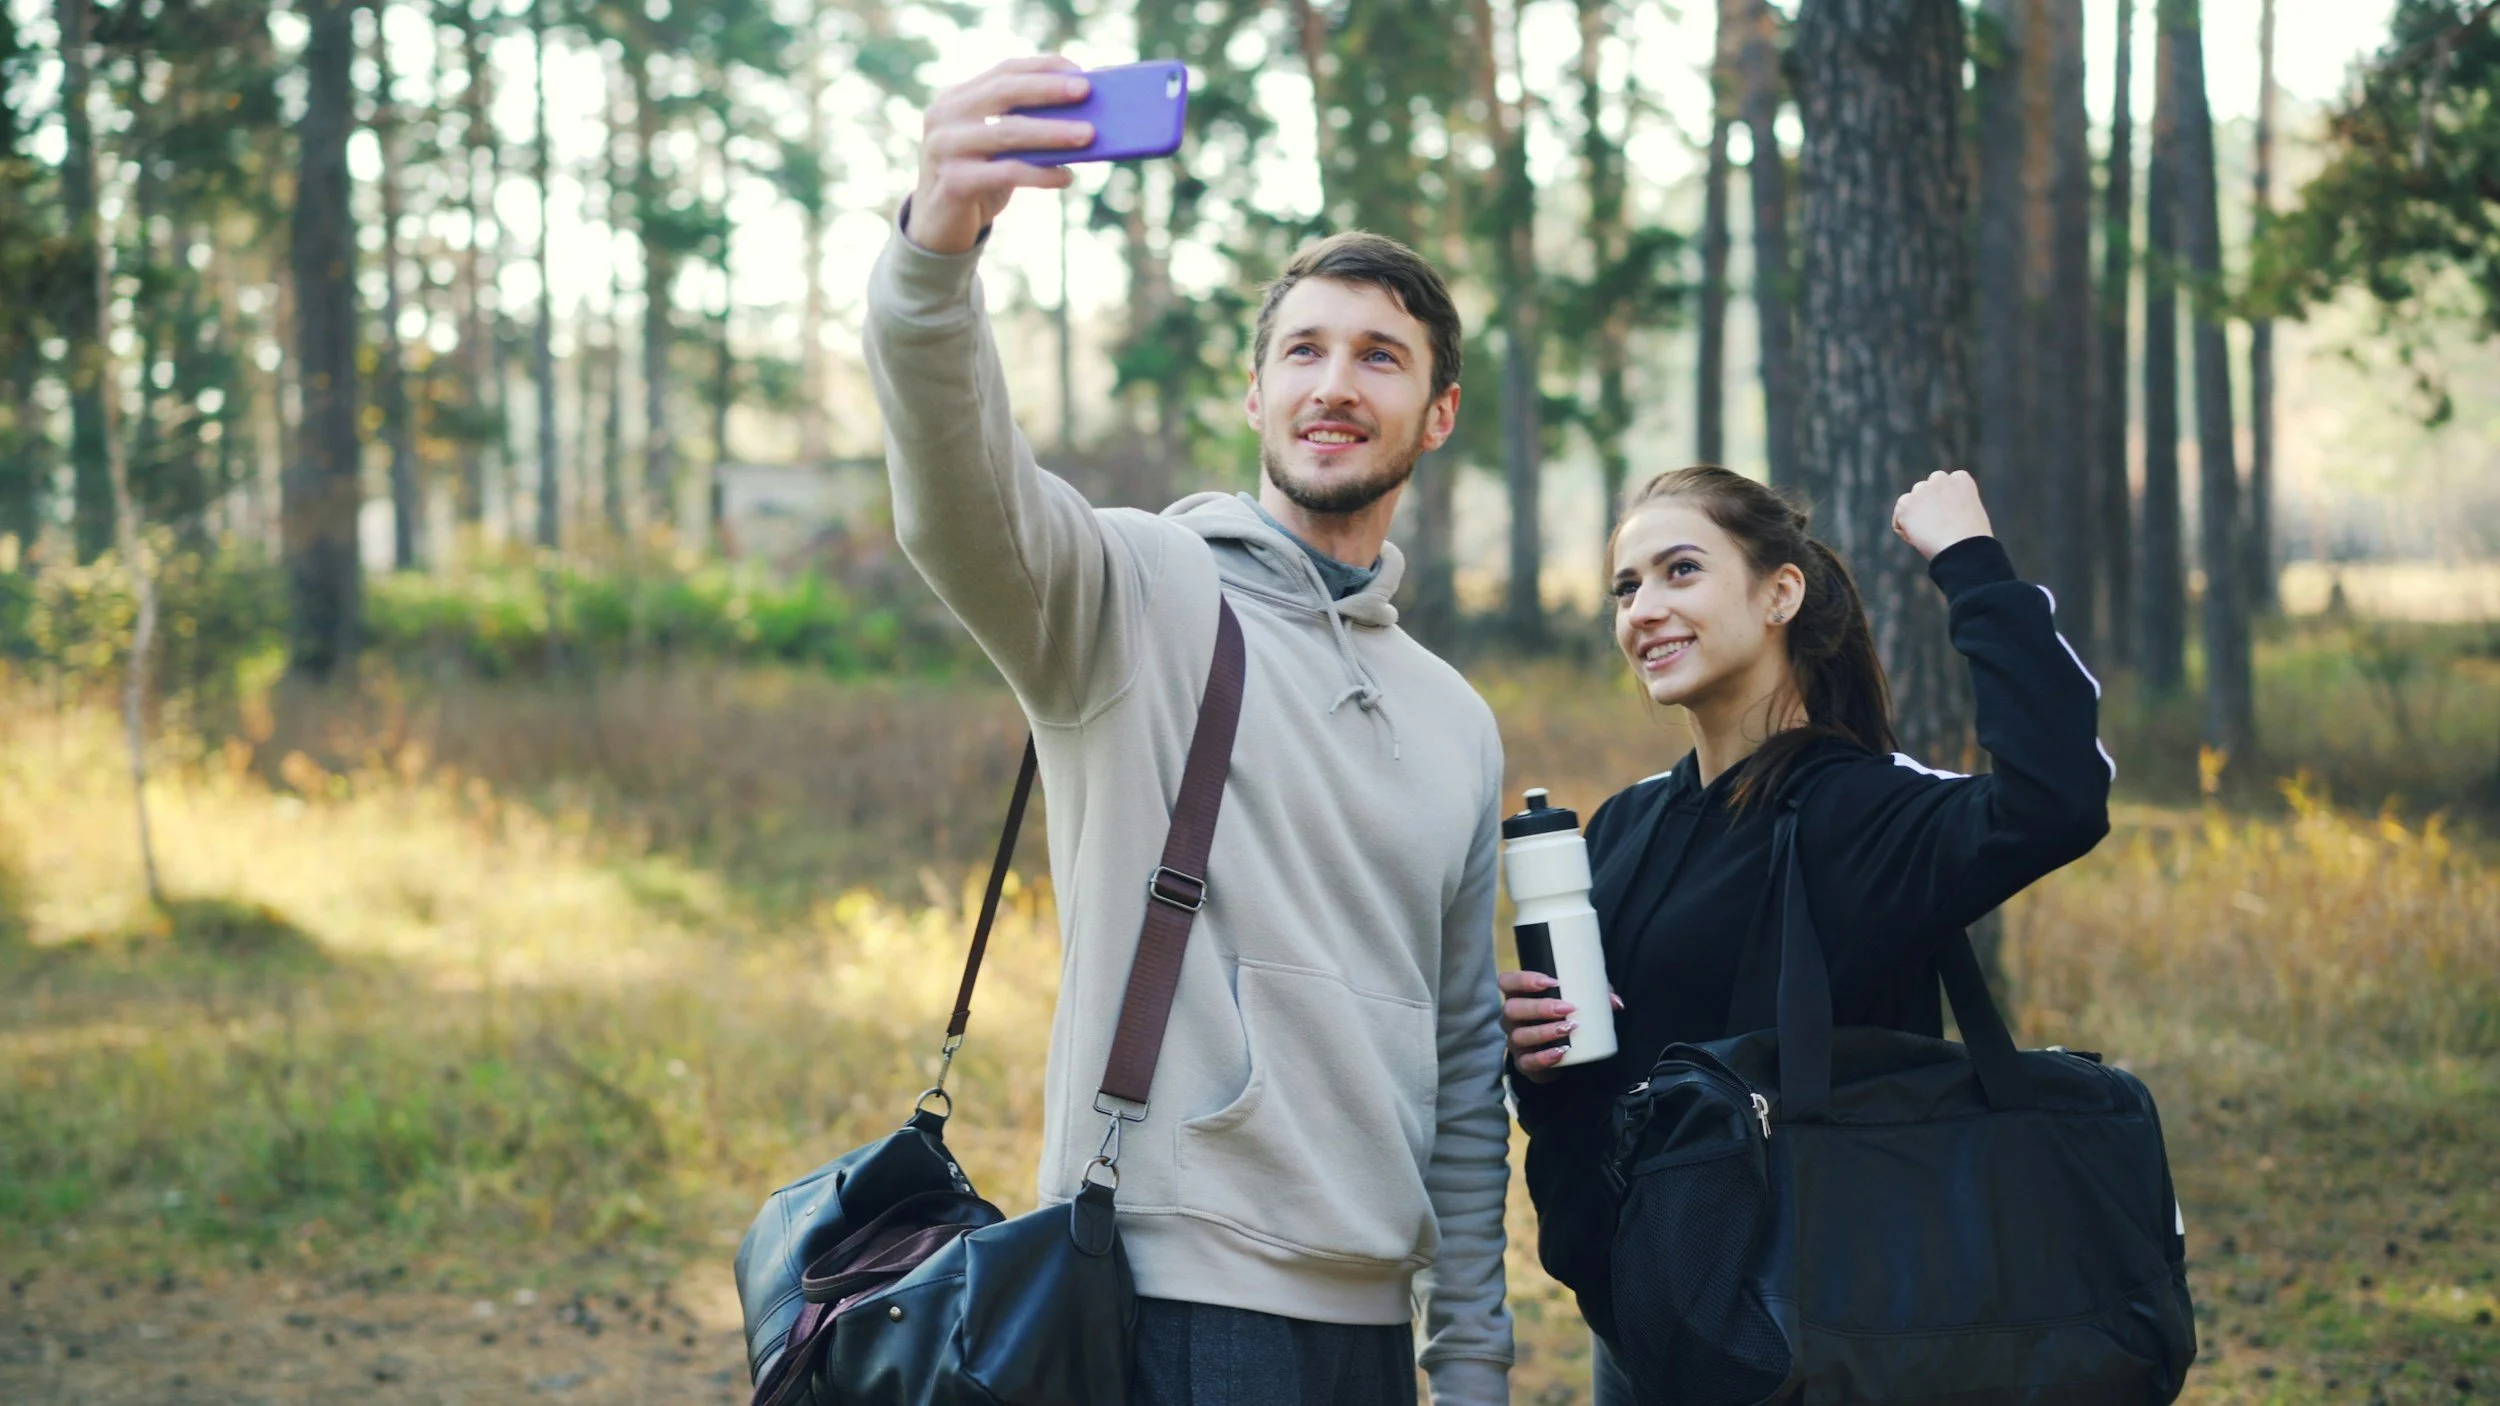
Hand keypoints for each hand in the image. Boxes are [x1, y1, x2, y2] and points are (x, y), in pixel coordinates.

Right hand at [902, 57, 1095, 255]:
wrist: (939, 229)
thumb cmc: (980, 180)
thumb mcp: (997, 147)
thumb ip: (1024, 125)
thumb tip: (1083, 116)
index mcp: (956, 98)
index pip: (1004, 71)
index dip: (1043, 68)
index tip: (1080, 70)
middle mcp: (944, 116)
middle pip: (1003, 91)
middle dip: (1049, 89)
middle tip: (1086, 90)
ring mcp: (943, 148)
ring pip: (1007, 132)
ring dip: (1053, 131)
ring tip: (1089, 135)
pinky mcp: (953, 182)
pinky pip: (1007, 172)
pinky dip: (1041, 174)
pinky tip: (1067, 177)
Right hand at [1498, 971, 1621, 1083]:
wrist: (1563, 1053)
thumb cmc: (1565, 1017)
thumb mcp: (1580, 1001)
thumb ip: (1597, 996)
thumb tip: (1615, 1002)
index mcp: (1519, 996)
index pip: (1507, 982)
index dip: (1524, 979)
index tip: (1552, 981)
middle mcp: (1511, 1019)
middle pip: (1511, 1008)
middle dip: (1539, 1007)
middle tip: (1567, 1008)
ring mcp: (1515, 1042)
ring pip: (1519, 1035)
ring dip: (1544, 1031)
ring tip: (1567, 1029)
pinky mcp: (1523, 1064)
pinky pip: (1527, 1061)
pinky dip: (1544, 1057)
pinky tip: (1561, 1052)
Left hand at [1891, 469, 1993, 559]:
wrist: (1962, 549)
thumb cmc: (1972, 539)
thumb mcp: (1972, 514)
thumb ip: (1956, 504)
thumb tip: (1943, 510)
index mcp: (1960, 478)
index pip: (1945, 488)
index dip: (1946, 508)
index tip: (1952, 522)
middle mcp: (1939, 479)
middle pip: (1925, 492)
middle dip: (1927, 506)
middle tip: (1937, 529)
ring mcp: (1920, 490)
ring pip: (1910, 504)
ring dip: (1915, 519)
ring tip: (1931, 536)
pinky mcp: (1905, 505)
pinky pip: (1898, 521)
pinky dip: (1905, 532)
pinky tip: (1920, 540)